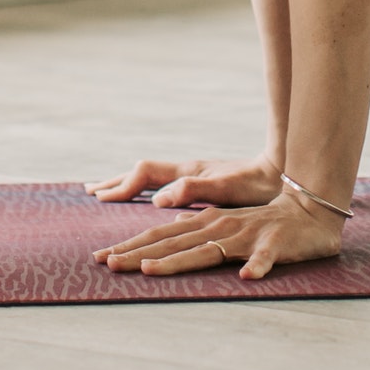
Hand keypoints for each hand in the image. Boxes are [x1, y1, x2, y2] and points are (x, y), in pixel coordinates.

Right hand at [85, 154, 281, 208]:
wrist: (280, 172)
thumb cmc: (256, 184)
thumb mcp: (226, 189)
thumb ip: (193, 190)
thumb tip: (159, 198)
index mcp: (187, 172)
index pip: (143, 173)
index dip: (122, 186)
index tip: (101, 199)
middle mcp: (186, 171)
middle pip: (141, 172)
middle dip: (115, 182)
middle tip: (89, 191)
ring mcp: (192, 175)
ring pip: (150, 177)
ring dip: (126, 183)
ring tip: (107, 191)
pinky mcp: (200, 183)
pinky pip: (162, 184)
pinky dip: (144, 188)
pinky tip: (146, 197)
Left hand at [91, 190, 342, 279]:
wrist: (310, 212)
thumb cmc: (266, 223)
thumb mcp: (226, 225)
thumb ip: (198, 229)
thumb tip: (170, 228)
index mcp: (207, 223)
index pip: (162, 236)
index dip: (132, 247)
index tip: (102, 259)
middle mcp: (220, 226)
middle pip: (174, 242)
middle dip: (139, 254)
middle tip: (108, 264)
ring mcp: (247, 235)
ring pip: (209, 249)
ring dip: (180, 260)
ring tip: (152, 270)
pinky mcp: (275, 244)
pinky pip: (266, 257)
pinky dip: (257, 265)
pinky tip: (248, 275)